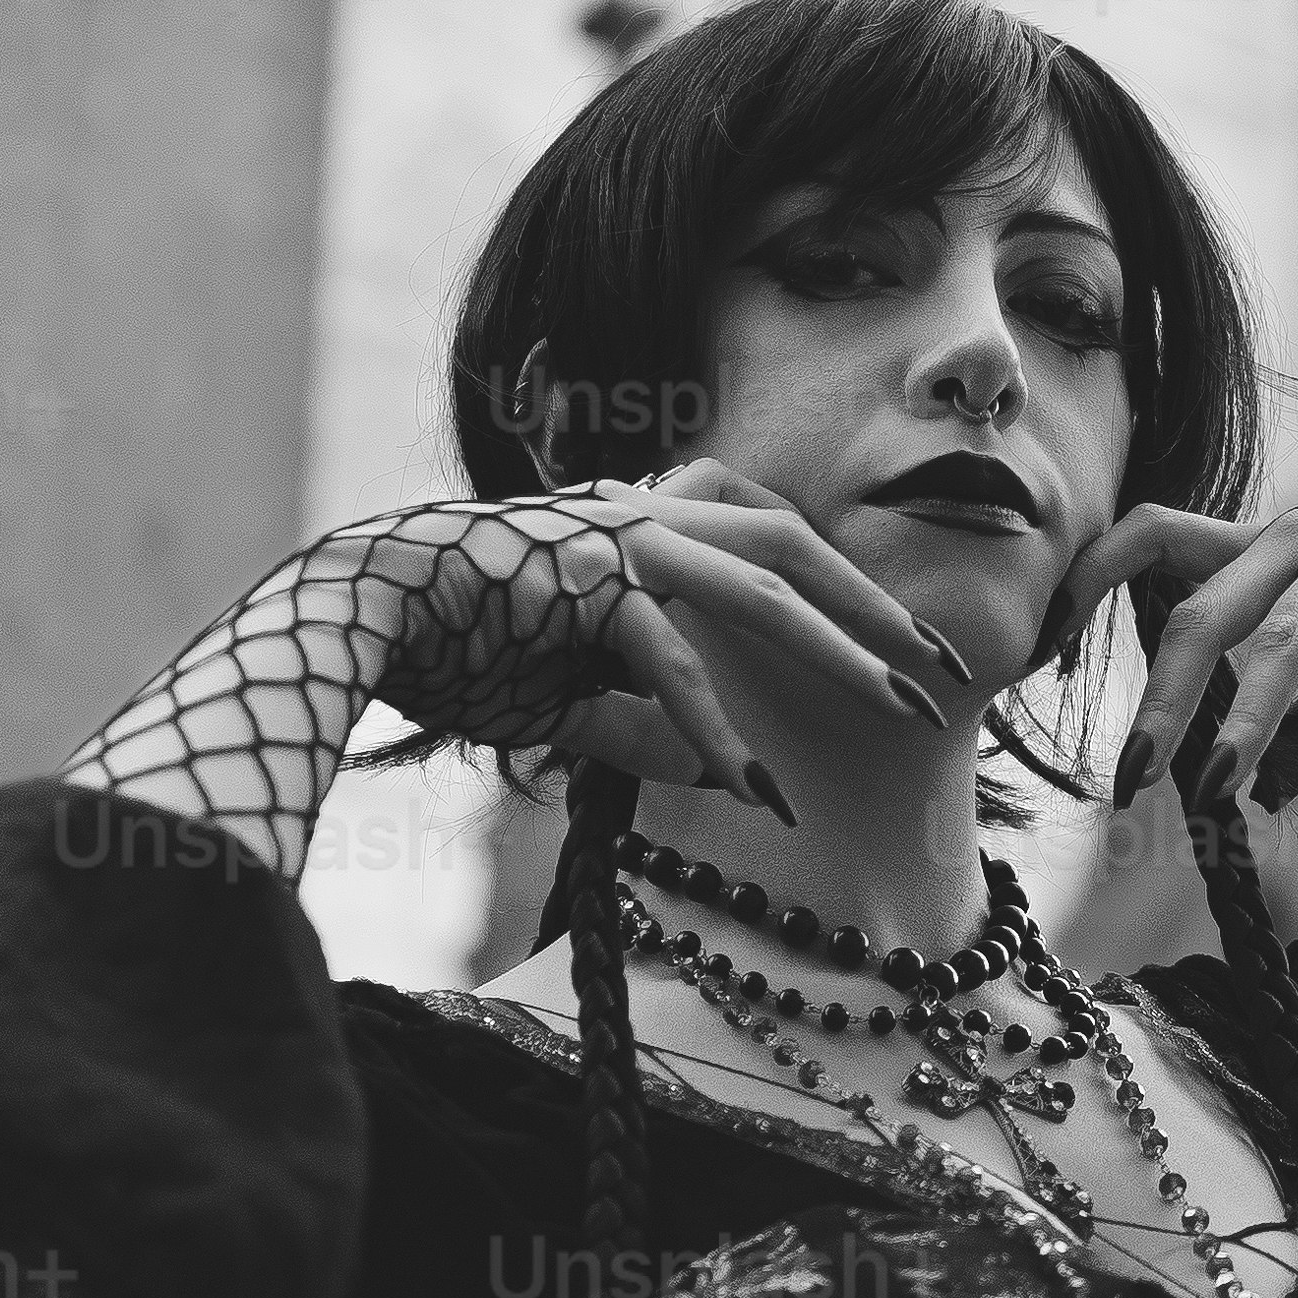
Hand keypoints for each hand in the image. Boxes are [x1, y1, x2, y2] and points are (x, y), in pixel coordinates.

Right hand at [382, 460, 973, 815]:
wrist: (358, 610)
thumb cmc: (453, 646)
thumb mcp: (563, 693)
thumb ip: (637, 720)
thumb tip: (704, 768)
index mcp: (639, 517)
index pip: (764, 529)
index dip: (836, 576)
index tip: (891, 632)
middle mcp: (641, 513)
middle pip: (791, 544)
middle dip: (873, 606)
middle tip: (940, 665)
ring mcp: (618, 543)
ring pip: (764, 588)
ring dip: (842, 651)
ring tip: (901, 706)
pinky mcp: (586, 588)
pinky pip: (674, 663)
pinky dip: (717, 729)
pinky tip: (751, 784)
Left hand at [1087, 437, 1297, 817]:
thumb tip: (1272, 801)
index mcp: (1260, 546)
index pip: (1148, 539)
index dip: (1089, 582)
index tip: (1044, 652)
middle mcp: (1295, 541)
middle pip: (1201, 615)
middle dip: (1159, 702)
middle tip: (1126, 783)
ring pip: (1285, 639)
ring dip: (1246, 721)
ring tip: (1212, 794)